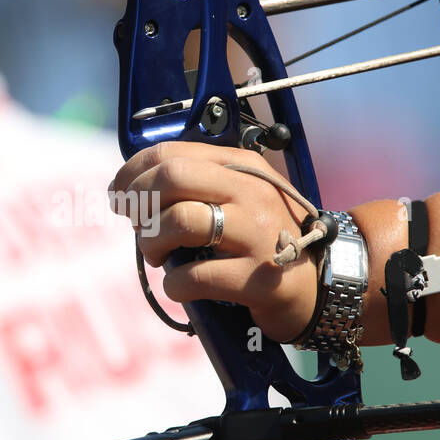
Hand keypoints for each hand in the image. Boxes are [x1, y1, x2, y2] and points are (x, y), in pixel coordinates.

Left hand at [108, 142, 320, 342]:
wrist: (321, 284)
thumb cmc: (265, 240)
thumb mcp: (238, 198)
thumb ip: (195, 186)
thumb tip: (130, 189)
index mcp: (241, 166)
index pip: (171, 153)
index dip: (132, 173)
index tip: (118, 196)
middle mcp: (250, 192)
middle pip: (172, 177)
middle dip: (138, 203)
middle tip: (137, 227)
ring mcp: (257, 234)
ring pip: (180, 220)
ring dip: (152, 242)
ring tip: (157, 257)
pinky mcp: (258, 277)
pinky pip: (196, 275)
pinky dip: (175, 284)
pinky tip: (179, 286)